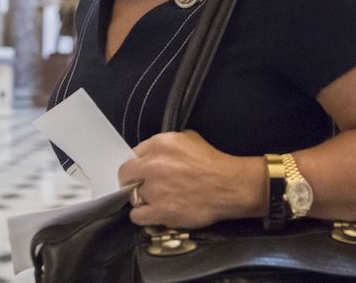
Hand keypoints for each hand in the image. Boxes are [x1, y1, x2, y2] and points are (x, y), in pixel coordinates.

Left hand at [118, 130, 261, 228]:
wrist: (230, 186)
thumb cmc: (214, 163)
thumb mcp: (190, 139)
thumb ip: (166, 145)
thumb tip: (153, 153)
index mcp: (159, 144)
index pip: (132, 154)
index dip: (138, 164)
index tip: (142, 171)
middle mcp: (153, 165)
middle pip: (125, 174)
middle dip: (132, 180)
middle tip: (144, 186)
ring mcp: (155, 190)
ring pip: (131, 196)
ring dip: (141, 198)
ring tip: (156, 199)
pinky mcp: (160, 211)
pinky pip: (137, 216)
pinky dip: (143, 215)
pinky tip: (154, 212)